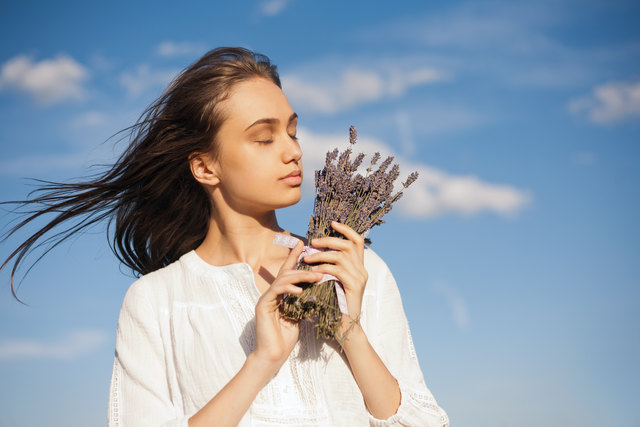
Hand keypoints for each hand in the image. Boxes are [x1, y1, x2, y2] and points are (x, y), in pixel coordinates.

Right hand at [253, 241, 323, 368]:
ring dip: (301, 277)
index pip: (288, 272)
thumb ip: (304, 301)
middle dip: (304, 268)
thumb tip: (317, 287)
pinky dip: (289, 289)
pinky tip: (300, 290)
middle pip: (287, 272)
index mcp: (280, 294)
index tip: (304, 244)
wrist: (273, 355)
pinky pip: (276, 291)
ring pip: (283, 279)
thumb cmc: (286, 338)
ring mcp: (266, 298)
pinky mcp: (262, 306)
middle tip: (321, 268)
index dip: (295, 257)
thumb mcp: (299, 315)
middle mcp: (271, 293)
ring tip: (316, 277)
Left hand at [302, 221, 368, 336]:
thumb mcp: (332, 280)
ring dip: (321, 255)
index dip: (346, 229)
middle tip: (313, 242)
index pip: (357, 240)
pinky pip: (337, 271)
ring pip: (341, 256)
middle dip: (329, 240)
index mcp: (358, 266)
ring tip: (307, 259)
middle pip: (348, 244)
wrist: (345, 327)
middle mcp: (362, 269)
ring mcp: (360, 278)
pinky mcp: (354, 287)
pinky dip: (323, 269)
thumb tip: (315, 249)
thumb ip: (330, 266)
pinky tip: (312, 272)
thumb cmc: (335, 304)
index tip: (332, 223)